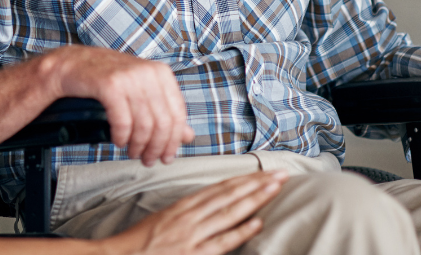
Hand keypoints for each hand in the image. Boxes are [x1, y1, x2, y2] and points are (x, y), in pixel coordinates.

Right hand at [49, 45, 194, 165]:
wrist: (70, 65)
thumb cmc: (105, 79)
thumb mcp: (140, 92)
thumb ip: (163, 111)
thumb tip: (188, 136)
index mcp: (160, 72)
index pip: (177, 113)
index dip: (173, 140)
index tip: (166, 156)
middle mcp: (147, 72)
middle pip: (163, 122)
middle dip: (157, 147)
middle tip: (148, 160)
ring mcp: (129, 77)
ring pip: (144, 124)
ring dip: (139, 146)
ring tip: (133, 153)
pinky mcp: (109, 85)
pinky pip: (123, 121)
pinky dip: (122, 137)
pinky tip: (118, 141)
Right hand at [106, 171, 286, 254]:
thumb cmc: (139, 242)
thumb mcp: (162, 220)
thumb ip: (187, 214)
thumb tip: (209, 209)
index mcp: (182, 207)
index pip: (220, 189)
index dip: (244, 180)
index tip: (264, 172)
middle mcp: (189, 216)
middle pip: (229, 195)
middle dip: (256, 184)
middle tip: (281, 174)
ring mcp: (192, 234)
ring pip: (229, 212)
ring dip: (254, 199)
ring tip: (275, 189)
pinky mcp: (192, 253)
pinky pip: (221, 241)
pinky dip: (240, 231)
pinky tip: (257, 222)